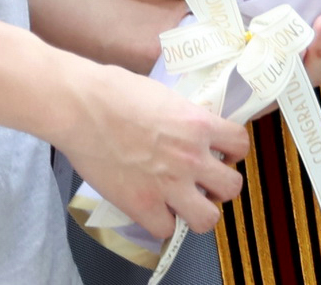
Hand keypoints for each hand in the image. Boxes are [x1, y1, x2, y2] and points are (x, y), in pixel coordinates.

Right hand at [58, 63, 248, 237]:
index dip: (232, 151)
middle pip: (233, 187)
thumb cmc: (114, 90)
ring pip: (208, 219)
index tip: (220, 152)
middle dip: (221, 185)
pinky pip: (166, 230)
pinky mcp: (142, 205)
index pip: (240, 144)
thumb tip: (189, 127)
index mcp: (198, 124)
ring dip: (199, 211)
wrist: (80, 106)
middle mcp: (191, 157)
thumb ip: (183, 116)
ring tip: (185, 202)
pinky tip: (153, 208)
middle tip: (204, 181)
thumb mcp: (164, 94)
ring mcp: (168, 185)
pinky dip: (161, 222)